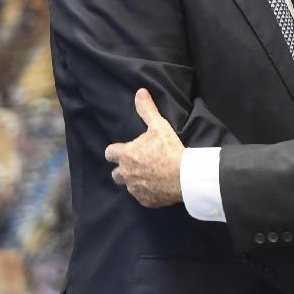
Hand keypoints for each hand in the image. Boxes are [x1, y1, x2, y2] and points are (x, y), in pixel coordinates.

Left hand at [105, 88, 183, 207]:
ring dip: (135, 180)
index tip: (125, 149)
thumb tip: (140, 92)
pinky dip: (148, 192)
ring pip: (129, 186)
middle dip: (123, 169)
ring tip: (150, 175)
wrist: (184, 176)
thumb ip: (147, 110)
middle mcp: (126, 174)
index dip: (116, 151)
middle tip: (139, 163)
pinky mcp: (146, 201)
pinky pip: (142, 196)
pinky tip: (158, 186)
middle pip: (115, 174)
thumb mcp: (159, 126)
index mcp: (125, 155)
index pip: (109, 153)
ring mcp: (135, 189)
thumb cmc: (169, 150)